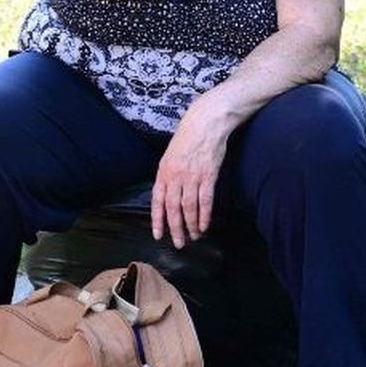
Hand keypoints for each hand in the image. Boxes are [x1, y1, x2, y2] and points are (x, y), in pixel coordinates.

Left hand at [152, 95, 229, 247]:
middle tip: (178, 243)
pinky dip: (204, 216)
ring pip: (189, 208)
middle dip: (175, 228)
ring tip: (194, 237)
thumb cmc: (188, 137)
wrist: (205, 123)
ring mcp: (192, 177)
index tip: (158, 235)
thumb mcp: (170, 155)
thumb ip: (168, 175)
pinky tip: (204, 225)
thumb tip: (168, 193)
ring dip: (191, 225)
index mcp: (163, 172)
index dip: (158, 220)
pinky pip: (205, 201)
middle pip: (173, 209)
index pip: (158, 201)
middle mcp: (175, 177)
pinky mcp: (208, 176)